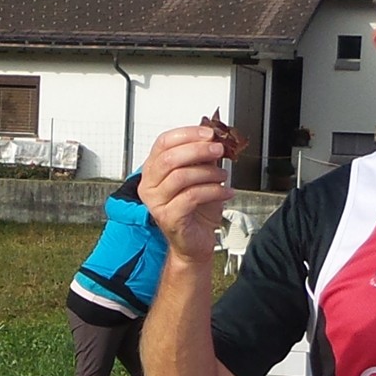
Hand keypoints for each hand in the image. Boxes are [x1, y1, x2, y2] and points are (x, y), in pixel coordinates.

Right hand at [140, 126, 233, 260]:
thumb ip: (203, 157)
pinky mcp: (168, 217)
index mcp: (153, 170)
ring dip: (208, 172)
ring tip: (223, 175)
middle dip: (198, 150)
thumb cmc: (196, 211)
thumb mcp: (201, 177)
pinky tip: (225, 191)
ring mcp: (156, 203)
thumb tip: (214, 137)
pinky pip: (191, 196)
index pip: (163, 143)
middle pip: (170, 158)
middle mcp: (149, 186)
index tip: (208, 133)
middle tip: (218, 149)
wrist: (195, 242)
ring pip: (181, 176)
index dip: (187, 134)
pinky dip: (214, 191)